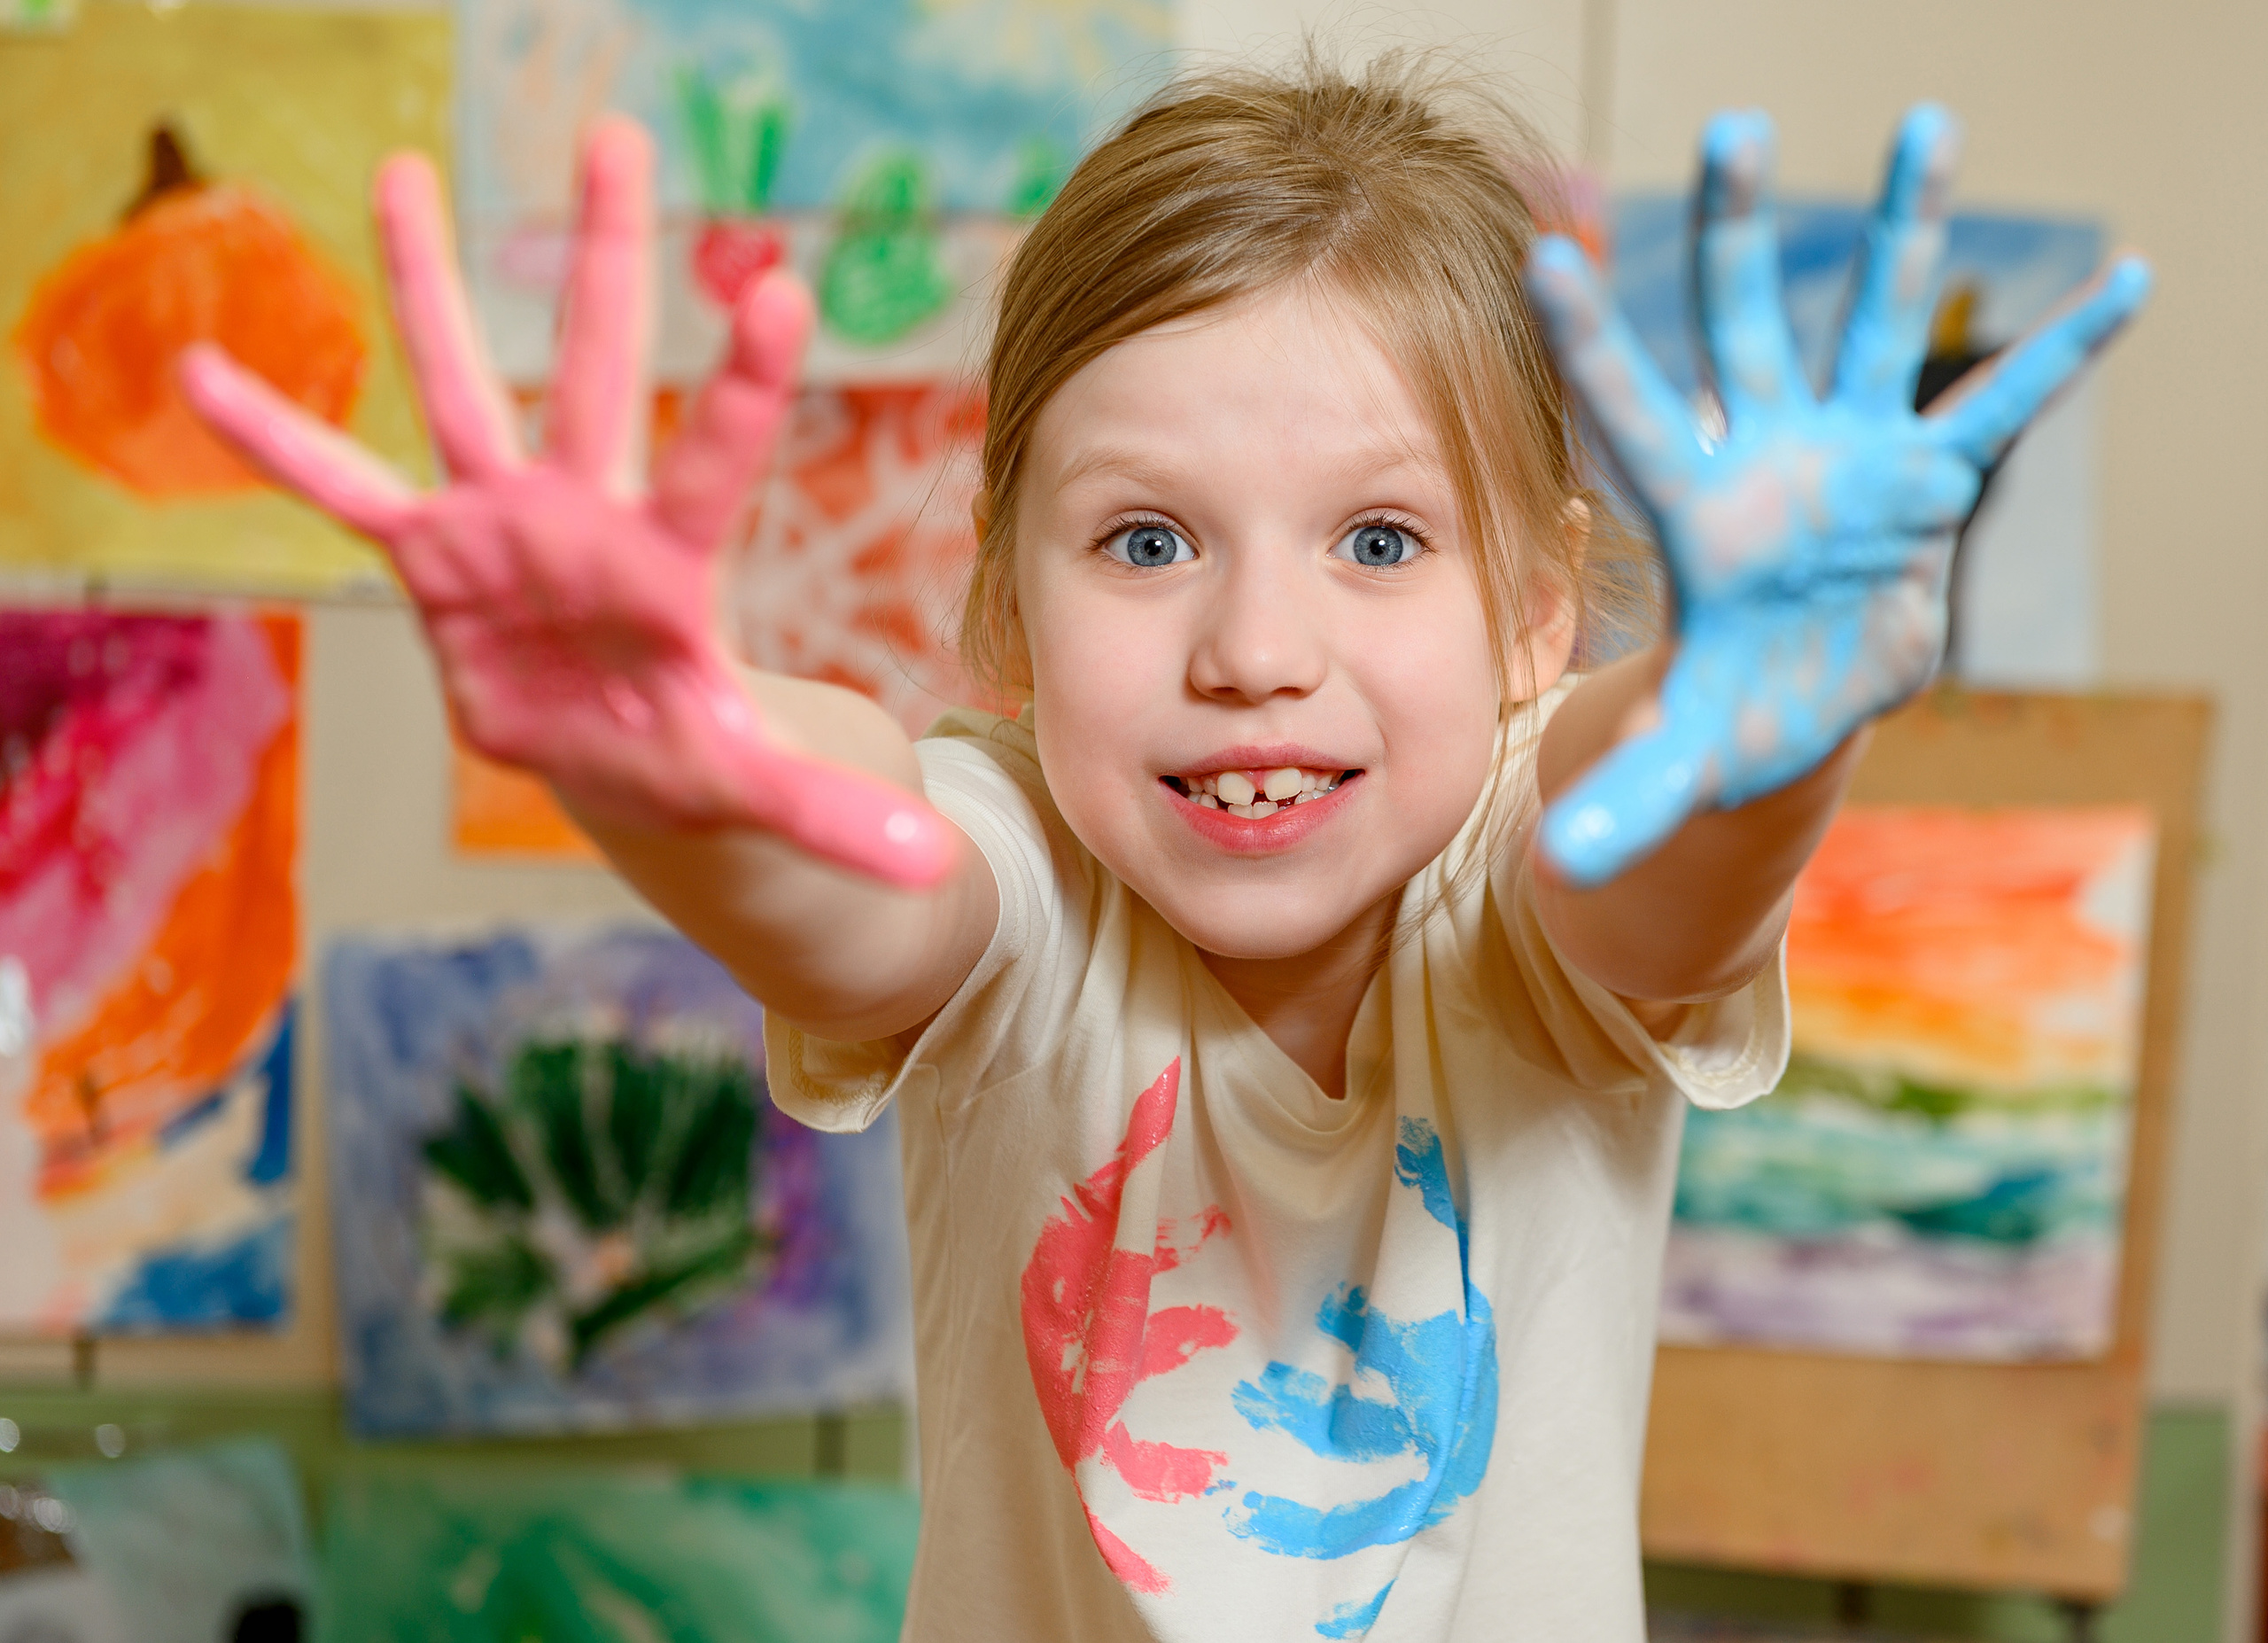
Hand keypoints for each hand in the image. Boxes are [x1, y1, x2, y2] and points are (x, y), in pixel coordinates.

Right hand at [181, 119, 954, 888]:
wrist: (614, 754)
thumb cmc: (686, 748)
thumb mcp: (753, 789)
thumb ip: (834, 815)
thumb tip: (931, 870)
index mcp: (669, 565)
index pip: (714, 462)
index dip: (746, 387)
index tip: (780, 289)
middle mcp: (587, 516)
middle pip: (603, 372)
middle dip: (608, 259)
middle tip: (616, 134)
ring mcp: (503, 525)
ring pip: (466, 388)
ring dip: (432, 285)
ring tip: (404, 169)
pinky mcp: (433, 557)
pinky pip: (342, 491)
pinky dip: (277, 442)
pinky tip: (205, 375)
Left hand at [1524, 105, 2149, 887]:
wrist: (1801, 696)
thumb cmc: (1733, 712)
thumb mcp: (1688, 757)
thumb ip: (1627, 797)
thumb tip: (1557, 870)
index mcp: (1696, 515)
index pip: (1630, 419)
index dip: (1592, 347)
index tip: (1544, 259)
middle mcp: (1765, 456)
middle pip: (1744, 330)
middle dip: (1738, 235)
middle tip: (1732, 126)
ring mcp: (1850, 454)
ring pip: (1873, 326)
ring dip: (1903, 232)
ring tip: (1926, 122)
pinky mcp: (1929, 478)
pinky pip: (2003, 405)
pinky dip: (2062, 351)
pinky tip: (2127, 281)